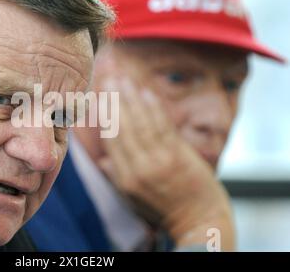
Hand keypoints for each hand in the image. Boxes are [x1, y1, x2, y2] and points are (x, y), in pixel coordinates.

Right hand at [98, 76, 234, 250]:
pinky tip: (146, 93)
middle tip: (109, 79)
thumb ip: (116, 176)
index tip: (99, 98)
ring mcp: (159, 160)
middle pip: (123, 128)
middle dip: (115, 102)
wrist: (199, 219)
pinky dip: (153, 108)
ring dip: (131, 99)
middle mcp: (139, 168)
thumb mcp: (133, 198)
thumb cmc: (164, 208)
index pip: (111, 141)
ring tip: (124, 80)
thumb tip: (102, 160)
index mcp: (125, 178)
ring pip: (141, 123)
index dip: (104, 117)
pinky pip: (162, 126)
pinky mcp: (179, 154)